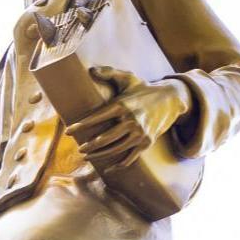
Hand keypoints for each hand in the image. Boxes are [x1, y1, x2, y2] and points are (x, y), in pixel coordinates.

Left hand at [66, 66, 193, 171]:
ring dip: (99, 155)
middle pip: (104, 138)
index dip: (81, 125)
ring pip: (115, 149)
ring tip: (86, 156)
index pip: (96, 117)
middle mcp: (131, 120)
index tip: (69, 131)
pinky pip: (130, 157)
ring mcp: (139, 133)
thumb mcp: (128, 78)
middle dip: (89, 145)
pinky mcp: (146, 142)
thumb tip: (91, 70)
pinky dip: (119, 165)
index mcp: (122, 105)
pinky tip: (108, 169)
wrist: (171, 99)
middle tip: (79, 149)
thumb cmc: (144, 89)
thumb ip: (109, 72)